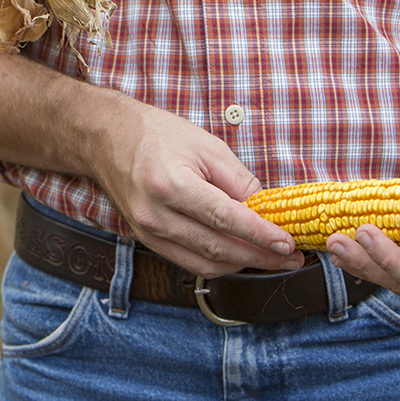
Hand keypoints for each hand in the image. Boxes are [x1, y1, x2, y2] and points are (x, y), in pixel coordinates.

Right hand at [88, 96, 305, 276]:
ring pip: (205, 263)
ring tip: (272, 259)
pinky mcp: (146, 240)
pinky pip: (189, 262)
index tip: (287, 243)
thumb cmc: (158, 135)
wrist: (108, 138)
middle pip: (216, 247)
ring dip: (243, 265)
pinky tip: (241, 256)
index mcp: (170, 184)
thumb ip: (239, 180)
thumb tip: (268, 212)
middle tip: (290, 257)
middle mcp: (155, 214)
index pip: (224, 218)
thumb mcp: (206, 145)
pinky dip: (219, 262)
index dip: (259, 235)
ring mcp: (147, 231)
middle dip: (259, 256)